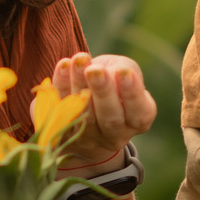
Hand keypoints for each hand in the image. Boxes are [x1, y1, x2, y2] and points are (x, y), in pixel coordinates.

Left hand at [49, 52, 157, 170]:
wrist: (90, 99)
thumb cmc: (114, 80)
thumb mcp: (126, 71)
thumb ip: (122, 70)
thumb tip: (102, 71)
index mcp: (138, 121)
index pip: (139, 113)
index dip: (131, 93)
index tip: (123, 71)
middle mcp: (115, 135)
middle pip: (110, 119)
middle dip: (102, 91)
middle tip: (94, 70)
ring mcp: (88, 138)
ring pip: (83, 115)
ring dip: (79, 84)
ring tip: (79, 60)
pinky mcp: (64, 133)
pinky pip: (59, 111)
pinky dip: (60, 87)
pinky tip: (63, 65)